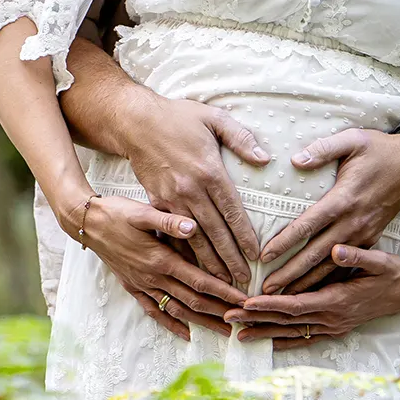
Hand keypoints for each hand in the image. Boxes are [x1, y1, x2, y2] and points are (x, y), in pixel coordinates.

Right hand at [79, 196, 245, 341]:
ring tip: (224, 332)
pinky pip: (154, 311)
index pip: (200, 281)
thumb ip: (168, 222)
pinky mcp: (133, 287)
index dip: (224, 293)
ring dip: (202, 322)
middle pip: (193, 301)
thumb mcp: (142, 212)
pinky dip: (171, 324)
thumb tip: (193, 226)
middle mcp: (153, 277)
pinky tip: (186, 333)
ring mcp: (142, 285)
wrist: (86, 223)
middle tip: (244, 321)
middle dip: (220, 313)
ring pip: (177, 310)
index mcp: (161, 259)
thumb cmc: (115, 213)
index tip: (244, 302)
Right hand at [122, 93, 270, 289]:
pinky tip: (191, 267)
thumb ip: (241, 137)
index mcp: (209, 172)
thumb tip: (264, 158)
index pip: (233, 211)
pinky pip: (172, 233)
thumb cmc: (177, 117)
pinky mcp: (156, 202)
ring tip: (221, 282)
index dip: (245, 236)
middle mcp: (191, 190)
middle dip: (230, 258)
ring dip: (209, 262)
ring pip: (194, 238)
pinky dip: (183, 252)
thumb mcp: (214, 117)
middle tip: (243, 280)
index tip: (256, 255)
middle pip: (216, 232)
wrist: (135, 122)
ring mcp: (171, 199)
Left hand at [228, 243, 399, 348]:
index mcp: (337, 301)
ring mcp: (332, 326)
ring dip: (264, 334)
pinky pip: (304, 338)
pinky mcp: (334, 328)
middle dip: (256, 321)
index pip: (296, 304)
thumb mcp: (380, 260)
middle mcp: (332, 318)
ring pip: (292, 333)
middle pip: (286, 322)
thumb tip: (337, 249)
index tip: (246, 303)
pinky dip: (284, 342)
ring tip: (236, 335)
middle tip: (227, 319)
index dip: (270, 305)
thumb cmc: (392, 272)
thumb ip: (358, 256)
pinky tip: (266, 343)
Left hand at [258, 129, 399, 291]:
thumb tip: (296, 159)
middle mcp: (352, 222)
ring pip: (330, 265)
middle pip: (315, 254)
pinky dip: (327, 279)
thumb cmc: (380, 149)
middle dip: (290, 274)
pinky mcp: (370, 238)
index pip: (307, 225)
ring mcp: (363, 234)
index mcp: (343, 199)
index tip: (264, 257)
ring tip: (283, 299)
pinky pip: (345, 264)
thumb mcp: (353, 140)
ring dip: (306, 283)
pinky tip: (312, 291)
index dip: (284, 242)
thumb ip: (323, 149)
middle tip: (265, 291)